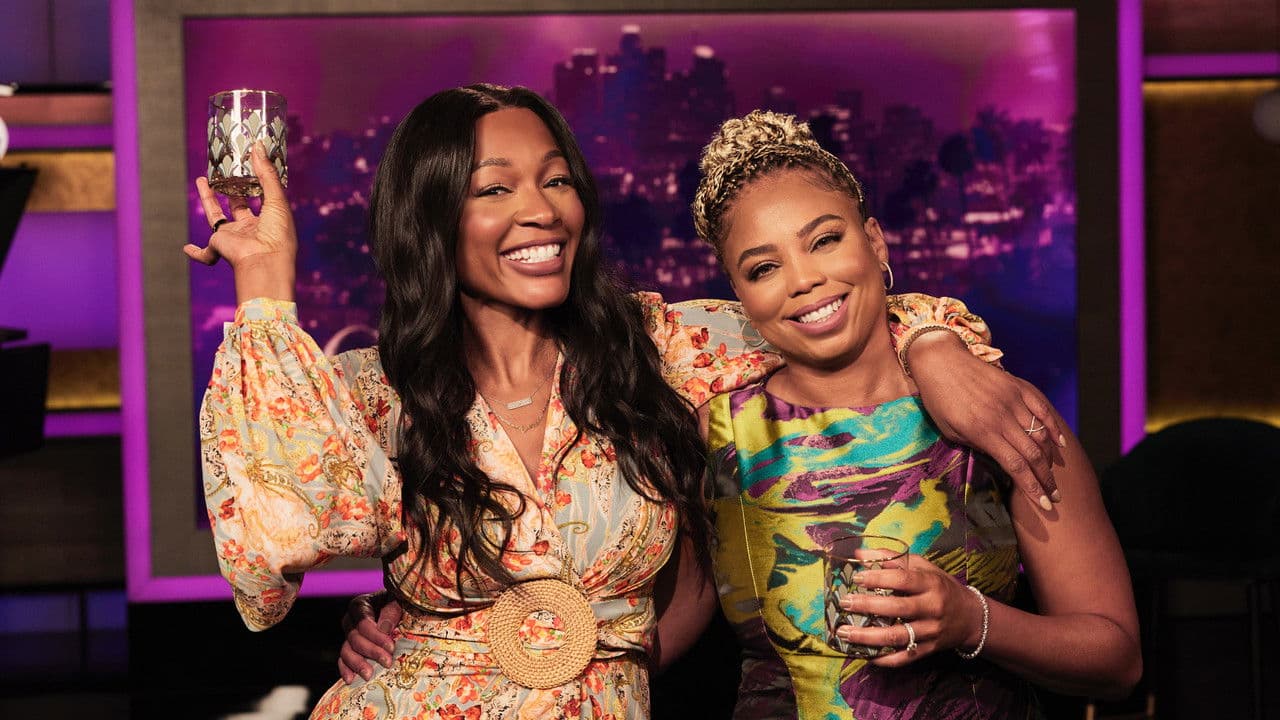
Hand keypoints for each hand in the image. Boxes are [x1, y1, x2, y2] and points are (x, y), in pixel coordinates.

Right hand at [186, 141, 296, 302]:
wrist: (263, 262)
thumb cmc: (277, 234)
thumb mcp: (277, 200)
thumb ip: (266, 174)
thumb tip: (258, 145)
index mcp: (269, 220)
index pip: (262, 198)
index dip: (256, 183)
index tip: (251, 166)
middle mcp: (251, 229)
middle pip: (238, 206)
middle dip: (232, 190)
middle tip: (226, 172)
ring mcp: (234, 237)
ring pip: (217, 216)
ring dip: (209, 199)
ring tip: (202, 180)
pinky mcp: (219, 245)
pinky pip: (206, 252)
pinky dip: (197, 253)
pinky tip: (187, 249)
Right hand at [337, 592, 403, 683]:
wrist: (397, 608)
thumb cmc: (399, 603)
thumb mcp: (398, 602)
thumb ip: (391, 611)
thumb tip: (383, 629)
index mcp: (360, 606)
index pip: (363, 622)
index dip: (375, 636)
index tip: (391, 646)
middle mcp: (351, 621)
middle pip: (355, 638)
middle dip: (371, 652)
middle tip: (387, 662)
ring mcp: (348, 636)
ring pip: (346, 651)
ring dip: (358, 664)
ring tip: (369, 675)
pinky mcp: (350, 649)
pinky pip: (342, 660)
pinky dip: (345, 670)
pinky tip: (351, 680)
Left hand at [835, 554, 981, 666]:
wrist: (970, 617)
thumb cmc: (941, 588)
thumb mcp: (923, 568)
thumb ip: (892, 560)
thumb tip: (860, 553)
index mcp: (931, 584)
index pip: (903, 580)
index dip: (878, 578)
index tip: (856, 578)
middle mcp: (932, 608)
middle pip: (897, 608)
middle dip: (868, 606)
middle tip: (845, 603)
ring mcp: (931, 631)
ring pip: (897, 636)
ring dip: (868, 636)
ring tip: (845, 632)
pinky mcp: (929, 650)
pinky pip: (904, 658)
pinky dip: (884, 659)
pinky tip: (865, 655)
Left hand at [908, 333, 1066, 510]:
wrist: (941, 360)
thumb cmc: (939, 399)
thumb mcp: (949, 430)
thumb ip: (975, 446)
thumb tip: (998, 461)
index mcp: (983, 431)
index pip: (1016, 466)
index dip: (1033, 488)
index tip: (1044, 505)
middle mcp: (1002, 416)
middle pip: (1033, 455)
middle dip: (1047, 479)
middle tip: (1055, 496)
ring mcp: (1013, 400)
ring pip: (1041, 435)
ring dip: (1051, 459)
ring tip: (1055, 476)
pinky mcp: (1018, 387)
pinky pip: (1043, 410)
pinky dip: (1054, 428)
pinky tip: (1060, 444)